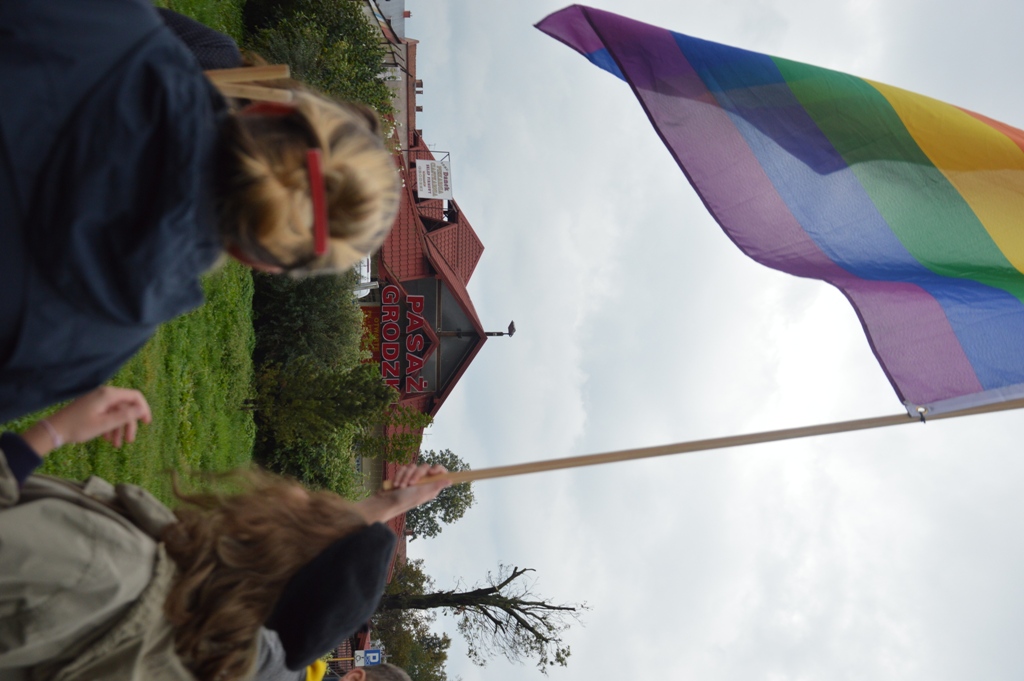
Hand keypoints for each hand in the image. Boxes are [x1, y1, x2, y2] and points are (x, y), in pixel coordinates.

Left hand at [22, 387, 151, 456]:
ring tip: (115, 445)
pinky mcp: (92, 406)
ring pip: (117, 413)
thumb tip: (142, 409)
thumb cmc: (79, 427)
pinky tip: (106, 439)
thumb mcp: (104, 424)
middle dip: (129, 424)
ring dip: (119, 428)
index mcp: (108, 395)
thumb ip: (125, 416)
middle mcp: (104, 394)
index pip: (135, 396)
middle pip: (126, 407)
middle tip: (129, 441)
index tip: (146, 423)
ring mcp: (98, 400)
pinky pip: (107, 414)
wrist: (54, 430)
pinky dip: (110, 426)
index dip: (143, 409)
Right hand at [355, 463, 449, 523]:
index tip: (431, 472)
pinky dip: (399, 476)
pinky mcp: (402, 475)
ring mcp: (412, 477)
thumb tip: (450, 481)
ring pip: (412, 466)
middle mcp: (423, 481)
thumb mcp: (422, 493)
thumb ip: (436, 485)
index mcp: (430, 485)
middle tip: (410, 484)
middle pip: (425, 467)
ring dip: (405, 476)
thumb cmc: (405, 500)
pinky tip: (395, 484)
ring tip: (400, 487)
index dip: (437, 469)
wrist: (386, 502)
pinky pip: (403, 468)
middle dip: (416, 474)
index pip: (439, 472)